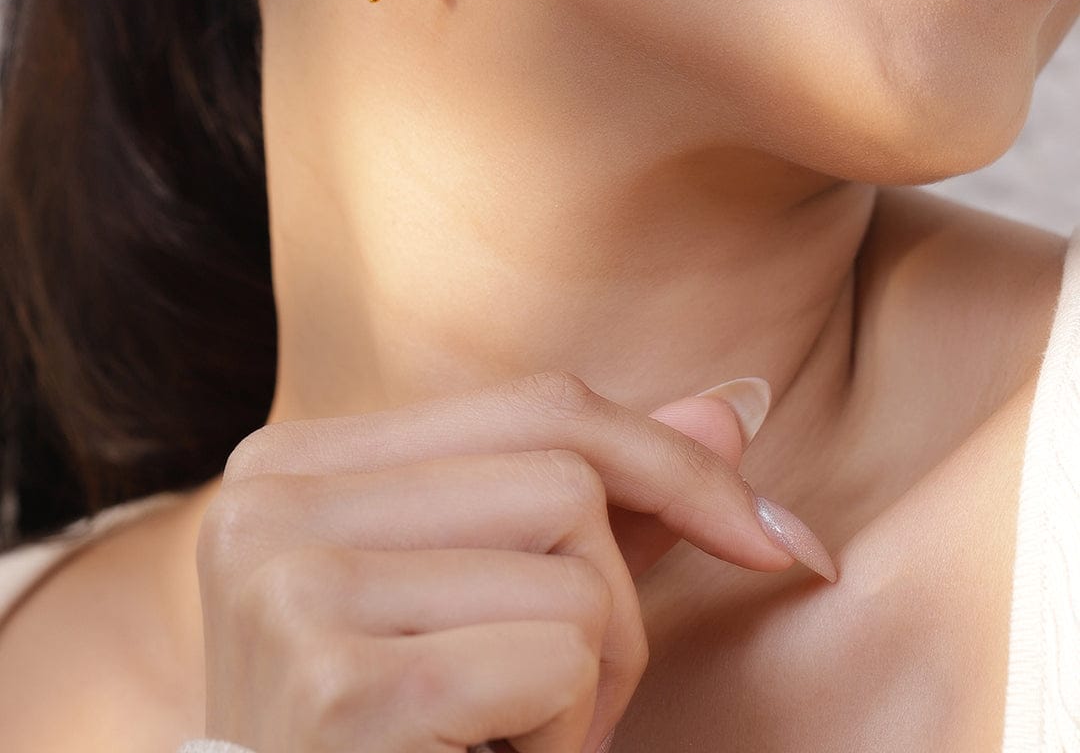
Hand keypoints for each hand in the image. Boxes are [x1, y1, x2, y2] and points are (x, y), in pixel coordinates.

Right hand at [195, 371, 827, 752]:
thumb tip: (727, 412)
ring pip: (574, 570)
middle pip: (566, 477)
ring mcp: (290, 586)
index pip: (536, 406)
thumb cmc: (398, 739)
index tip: (774, 538)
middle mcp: (269, 501)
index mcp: (297, 462)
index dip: (671, 463)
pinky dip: (564, 737)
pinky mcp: (336, 683)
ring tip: (512, 741)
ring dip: (594, 685)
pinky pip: (554, 661)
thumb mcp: (487, 604)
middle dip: (620, 603)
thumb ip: (597, 502)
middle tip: (574, 707)